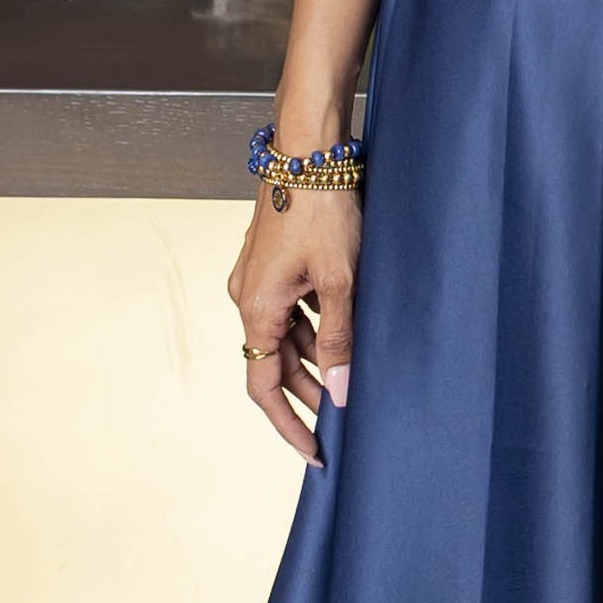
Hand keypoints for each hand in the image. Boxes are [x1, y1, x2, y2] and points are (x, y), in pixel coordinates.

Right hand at [228, 185, 359, 463]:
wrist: (310, 150)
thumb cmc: (324, 210)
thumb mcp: (340, 282)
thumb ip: (340, 339)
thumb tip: (342, 391)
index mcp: (255, 308)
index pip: (263, 387)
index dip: (289, 424)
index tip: (315, 451)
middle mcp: (249, 297)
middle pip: (276, 363)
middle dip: (310, 394)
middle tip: (345, 421)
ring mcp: (260, 279)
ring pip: (288, 335)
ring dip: (317, 359)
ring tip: (353, 379)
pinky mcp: (276, 262)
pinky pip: (293, 309)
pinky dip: (316, 327)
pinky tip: (347, 334)